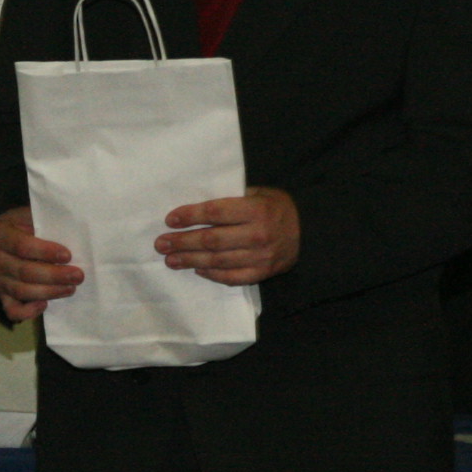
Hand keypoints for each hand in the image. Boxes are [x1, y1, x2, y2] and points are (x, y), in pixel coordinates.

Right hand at [0, 206, 82, 320]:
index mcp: (2, 235)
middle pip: (25, 272)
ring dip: (50, 292)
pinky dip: (28, 312)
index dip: (46, 252)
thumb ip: (46, 222)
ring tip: (70, 288)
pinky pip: (12, 310)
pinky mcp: (3, 296)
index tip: (68, 255)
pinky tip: (45, 305)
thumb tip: (75, 231)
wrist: (4, 237)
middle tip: (78, 276)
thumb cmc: (25, 226)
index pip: (23, 246)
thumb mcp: (31, 216)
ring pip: (23, 291)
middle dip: (55, 276)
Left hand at [158, 189, 298, 285]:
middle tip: (161, 244)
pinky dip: (212, 274)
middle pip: (211, 240)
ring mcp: (260, 257)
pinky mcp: (262, 273)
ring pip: (217, 261)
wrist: (309, 232)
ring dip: (190, 261)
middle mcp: (258, 235)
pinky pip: (231, 277)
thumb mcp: (259, 193)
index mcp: (256, 210)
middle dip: (182, 242)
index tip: (170, 220)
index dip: (189, 216)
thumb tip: (195, 209)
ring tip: (171, 259)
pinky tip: (196, 269)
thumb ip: (232, 200)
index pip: (215, 213)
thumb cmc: (277, 208)